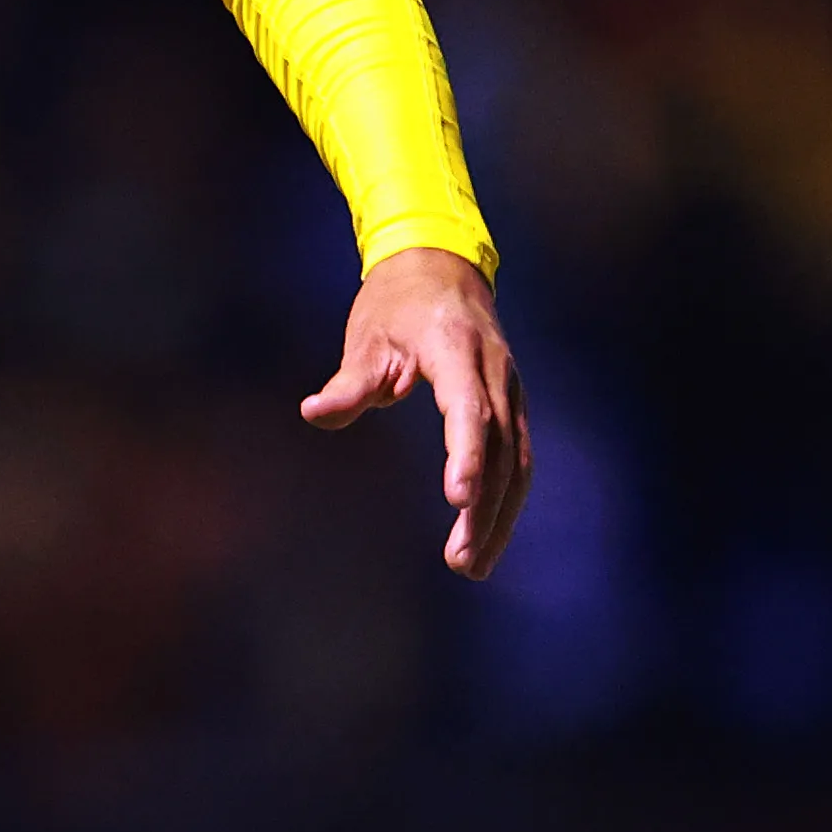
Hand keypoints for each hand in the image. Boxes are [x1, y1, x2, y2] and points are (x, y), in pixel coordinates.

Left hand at [302, 245, 530, 579]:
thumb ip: (349, 382)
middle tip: (462, 562)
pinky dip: (506, 498)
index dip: (468, 455)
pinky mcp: (511, 403)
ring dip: (500, 516)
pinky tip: (487, 533)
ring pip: (518, 461)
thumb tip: (313, 413)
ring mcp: (510, 389)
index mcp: (458, 350)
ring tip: (473, 564)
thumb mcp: (365, 337)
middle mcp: (495, 372)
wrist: (440, 267)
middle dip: (485, 508)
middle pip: (502, 448)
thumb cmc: (394, 304)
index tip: (456, 499)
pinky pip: (518, 457)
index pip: (470, 410)